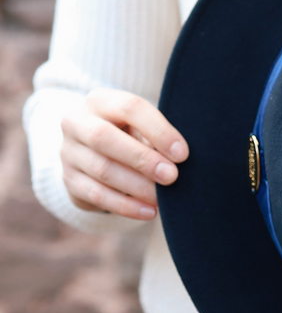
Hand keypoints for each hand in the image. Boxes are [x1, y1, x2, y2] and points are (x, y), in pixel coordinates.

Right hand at [61, 89, 188, 219]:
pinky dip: (126, 206)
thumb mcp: (141, 126)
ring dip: (137, 186)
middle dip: (142, 159)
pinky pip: (97, 195)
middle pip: (104, 137)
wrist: (94, 152)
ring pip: (102, 169)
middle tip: (171, 176)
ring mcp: (69, 152)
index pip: (129, 107)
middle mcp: (77, 122)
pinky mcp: (69, 181)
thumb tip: (179, 158)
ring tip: (162, 198)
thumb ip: (157, 137)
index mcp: (100, 100)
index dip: (158, 130)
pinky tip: (148, 211)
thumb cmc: (129, 134)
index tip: (182, 153)